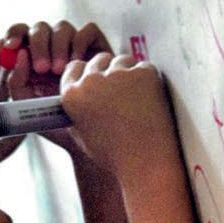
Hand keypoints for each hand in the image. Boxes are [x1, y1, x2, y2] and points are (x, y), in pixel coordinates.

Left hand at [0, 20, 109, 162]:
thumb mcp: (30, 109)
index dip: (14, 33)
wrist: (91, 135)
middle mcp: (52, 50)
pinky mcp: (97, 47)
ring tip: (62, 72)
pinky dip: (80, 43)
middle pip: (40, 27)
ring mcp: (74, 47)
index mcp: (31, 60)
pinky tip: (80, 64)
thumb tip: (20, 55)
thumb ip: (17, 84)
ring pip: (62, 27)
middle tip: (42, 69)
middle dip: (38, 44)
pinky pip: (87, 30)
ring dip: (58, 46)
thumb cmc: (58, 124)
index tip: (10, 46)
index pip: (19, 34)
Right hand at [57, 51, 175, 175]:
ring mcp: (118, 75)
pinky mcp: (143, 73)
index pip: (74, 67)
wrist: (145, 163)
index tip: (98, 80)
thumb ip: (76, 114)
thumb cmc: (115, 155)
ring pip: (123, 60)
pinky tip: (151, 98)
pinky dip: (148, 78)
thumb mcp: (82, 136)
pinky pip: (145, 67)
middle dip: (109, 69)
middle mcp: (91, 81)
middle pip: (99, 59)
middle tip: (122, 88)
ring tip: (138, 96)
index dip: (87, 73)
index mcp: (72, 96)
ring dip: (129, 72)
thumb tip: (79, 99)